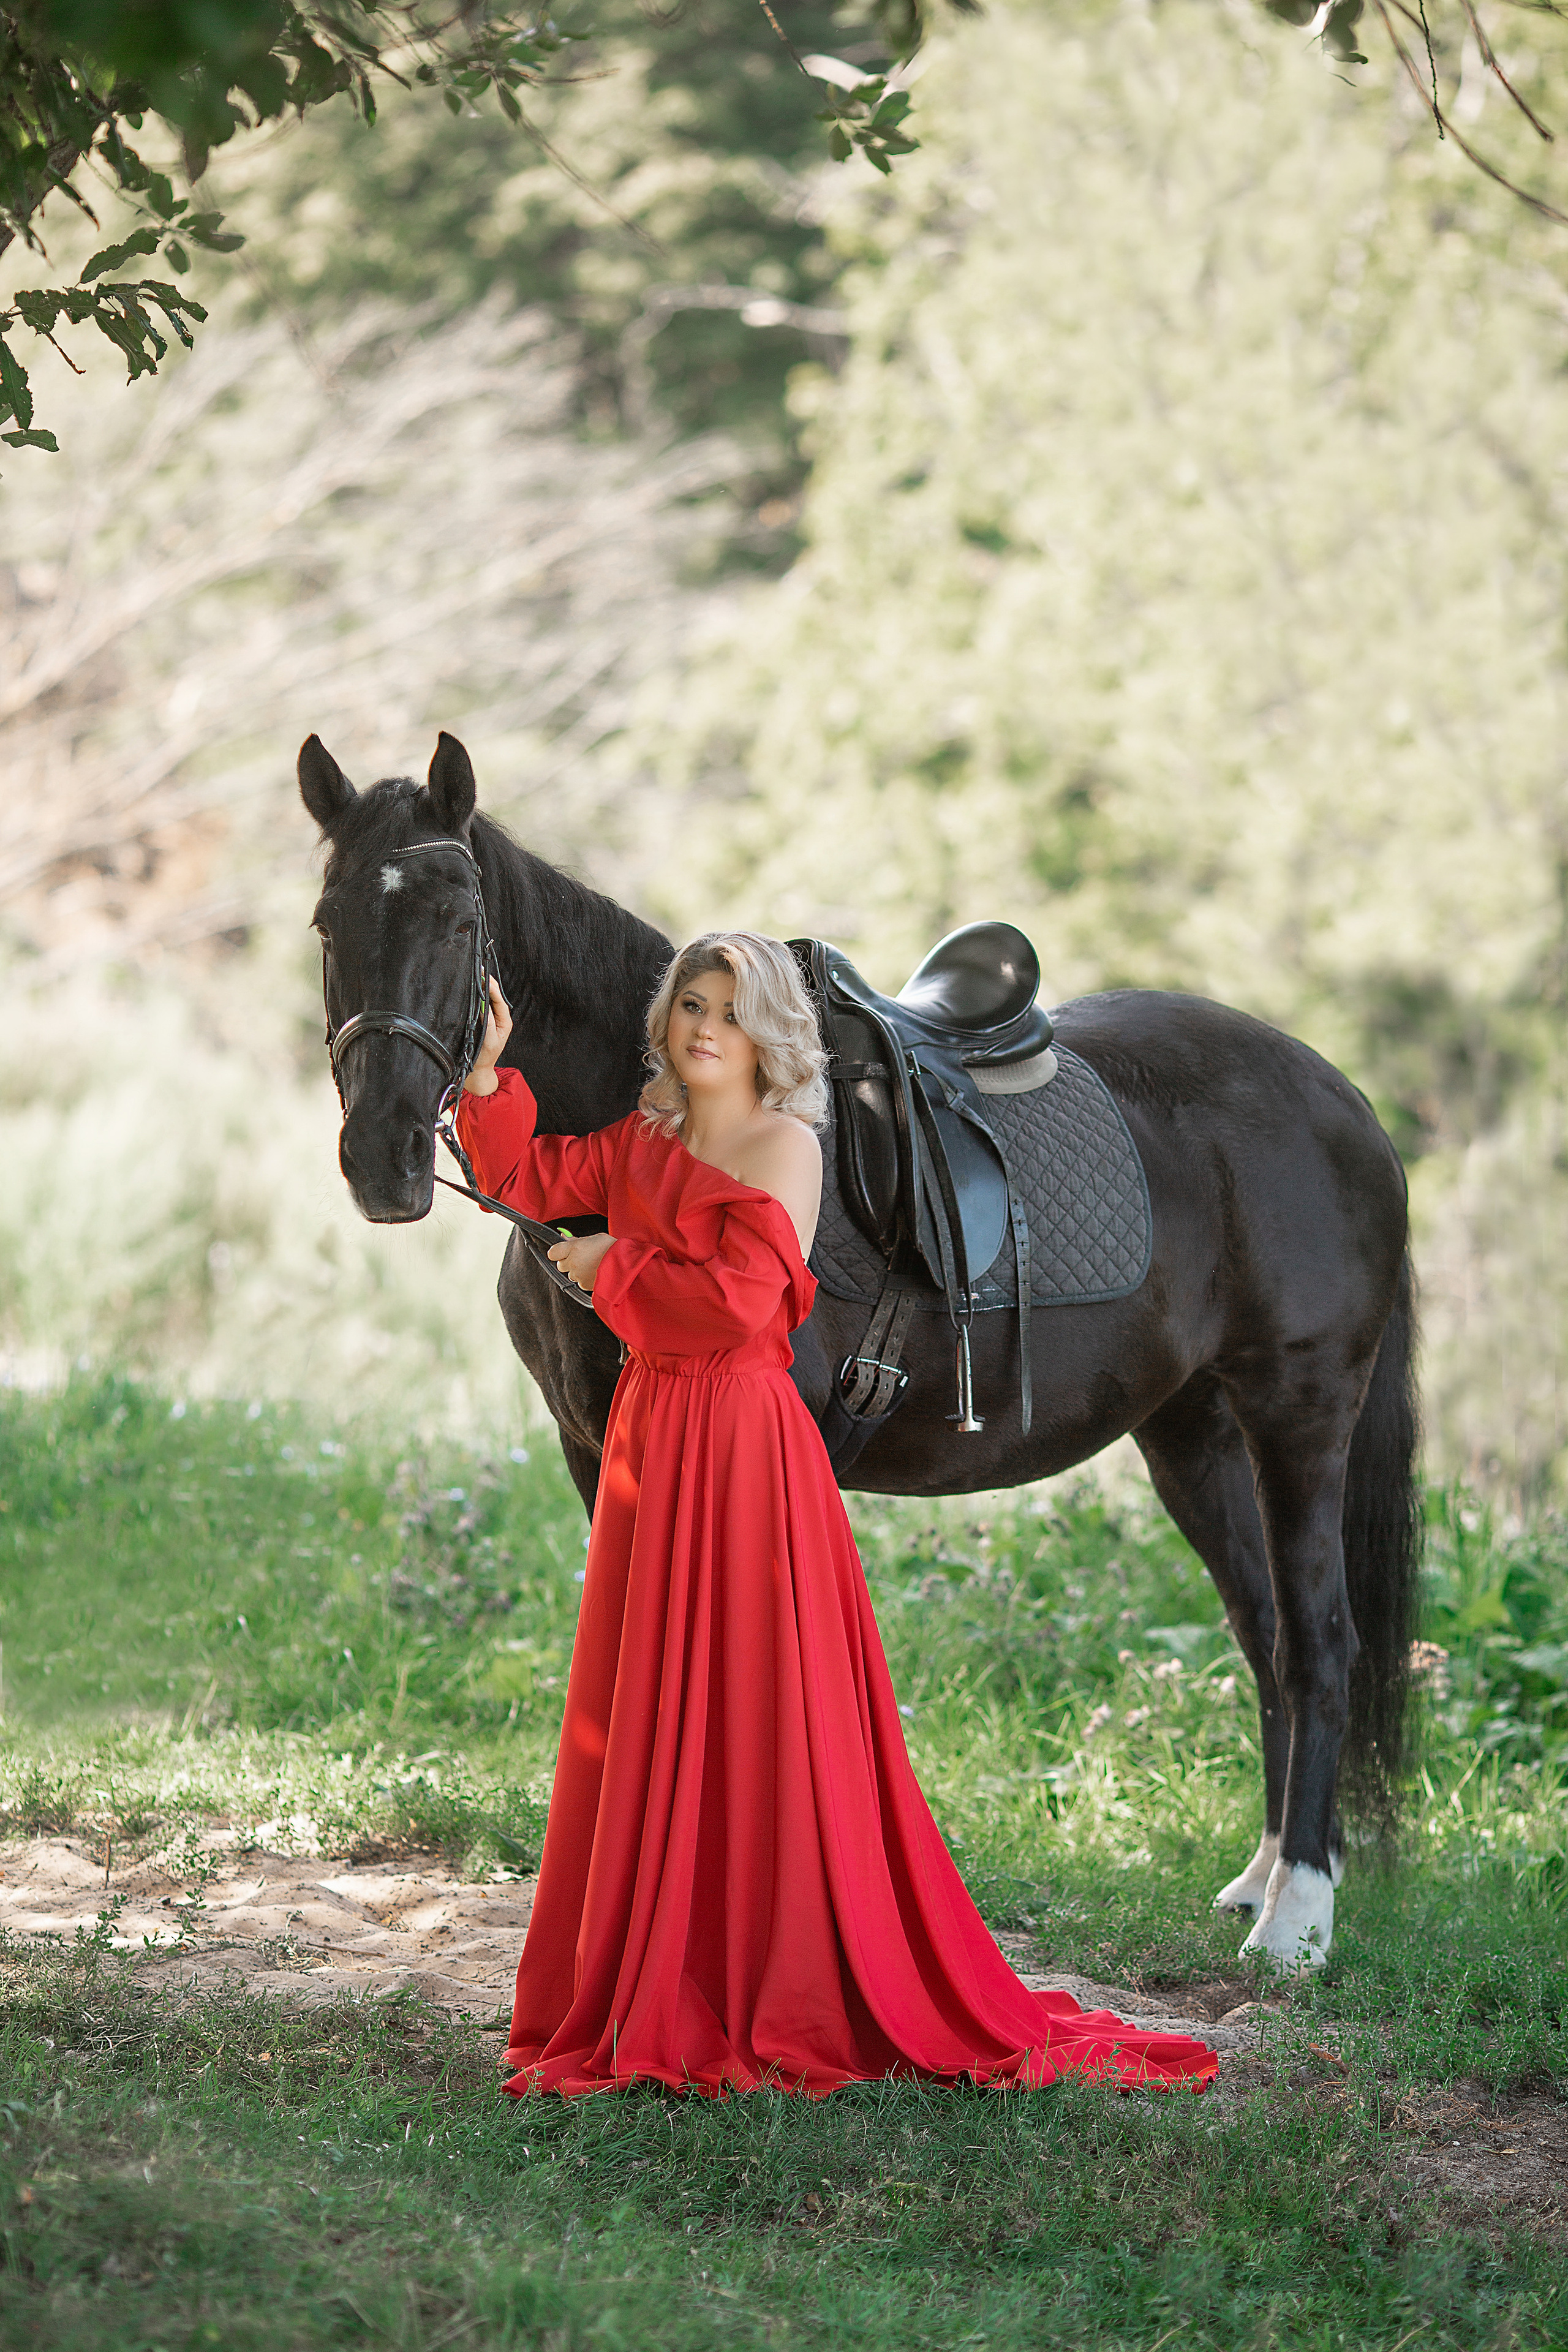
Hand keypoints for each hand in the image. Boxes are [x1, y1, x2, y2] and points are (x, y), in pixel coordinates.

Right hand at [463, 978, 512, 1094]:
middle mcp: (499, 1018)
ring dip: (481, 987)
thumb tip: (485, 1005)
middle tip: (479, 968)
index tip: (484, 977)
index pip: (499, 1000)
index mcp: (504, 1022)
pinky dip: (476, 996)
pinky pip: (481, 1005)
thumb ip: (488, 1023)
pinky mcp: (482, 1020)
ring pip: (487, 999)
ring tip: (475, 974)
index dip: (492, 988)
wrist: (478, 1070)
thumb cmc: (484, 1056)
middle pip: (494, 996)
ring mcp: (490, 1019)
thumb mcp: (489, 1040)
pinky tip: (471, 988)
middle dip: (487, 983)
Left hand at [547, 1231, 615, 1293]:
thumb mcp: (595, 1238)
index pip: (553, 1252)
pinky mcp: (584, 1285)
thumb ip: (577, 1240)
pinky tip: (596, 1273)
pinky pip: (580, 1282)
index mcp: (574, 1248)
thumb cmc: (612, 1249)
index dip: (557, 1252)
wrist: (625, 1266)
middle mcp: (573, 1263)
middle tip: (581, 1258)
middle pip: (561, 1265)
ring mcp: (578, 1275)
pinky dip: (585, 1279)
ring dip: (577, 1271)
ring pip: (571, 1274)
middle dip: (568, 1262)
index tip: (563, 1251)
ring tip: (592, 1265)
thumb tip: (564, 1237)